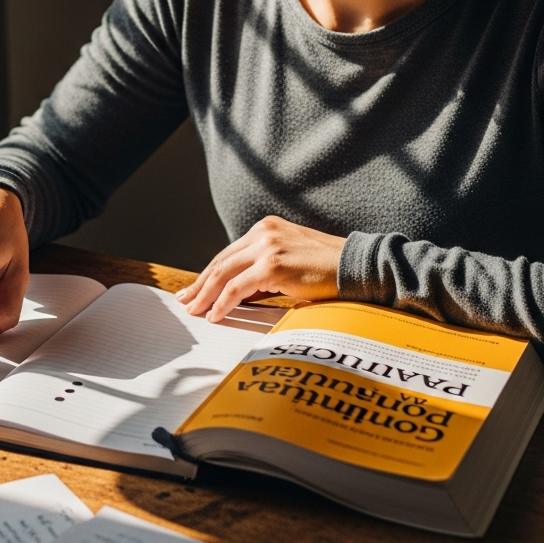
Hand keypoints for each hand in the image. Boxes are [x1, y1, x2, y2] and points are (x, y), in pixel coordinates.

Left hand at [176, 215, 343, 321]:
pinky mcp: (273, 265)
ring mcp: (267, 247)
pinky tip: (215, 314)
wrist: (358, 267)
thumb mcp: (290, 261)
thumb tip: (237, 293)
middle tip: (185, 300)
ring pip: (224, 274)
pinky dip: (223, 303)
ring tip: (195, 310)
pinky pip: (237, 287)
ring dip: (206, 295)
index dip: (208, 274)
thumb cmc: (329, 269)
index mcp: (266, 228)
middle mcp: (263, 232)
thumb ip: (264, 270)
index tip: (195, 289)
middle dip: (200, 284)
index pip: (228, 254)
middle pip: (221, 262)